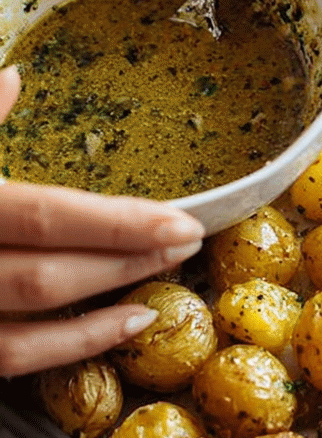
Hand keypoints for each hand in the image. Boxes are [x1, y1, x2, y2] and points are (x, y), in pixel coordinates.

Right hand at [0, 68, 203, 376]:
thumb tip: (12, 77)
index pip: (44, 217)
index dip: (116, 222)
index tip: (179, 218)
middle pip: (48, 274)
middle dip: (125, 259)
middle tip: (187, 241)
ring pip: (28, 326)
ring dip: (104, 306)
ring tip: (161, 282)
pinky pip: (6, 360)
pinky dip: (66, 347)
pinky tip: (116, 325)